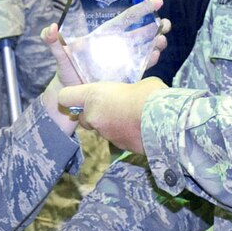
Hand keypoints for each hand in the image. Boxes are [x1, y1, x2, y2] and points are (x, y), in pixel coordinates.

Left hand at [39, 3, 171, 91]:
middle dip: (155, 27)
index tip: (158, 2)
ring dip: (155, 43)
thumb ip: (53, 42)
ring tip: (163, 42)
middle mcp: (116, 46)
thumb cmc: (65, 73)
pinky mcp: (126, 74)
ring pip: (144, 48)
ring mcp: (123, 60)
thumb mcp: (60, 56)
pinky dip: (150, 60)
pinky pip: (141, 65)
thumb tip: (50, 28)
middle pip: (140, 32)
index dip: (141, 10)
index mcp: (104, 37)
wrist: (71, 95)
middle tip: (166, 24)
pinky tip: (156, 57)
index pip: (125, 19)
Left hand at [53, 78, 167, 154]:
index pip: (65, 97)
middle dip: (94, 114)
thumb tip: (134, 93)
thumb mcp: (137, 83)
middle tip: (111, 106)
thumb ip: (127, 89)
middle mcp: (94, 116)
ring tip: (131, 116)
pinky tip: (140, 128)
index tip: (78, 96)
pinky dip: (125, 133)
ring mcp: (106, 134)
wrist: (165, 122)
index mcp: (94, 95)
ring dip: (112, 123)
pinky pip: (117, 138)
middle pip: (84, 118)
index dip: (70, 97)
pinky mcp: (120, 147)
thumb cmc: (150, 95)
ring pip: (102, 129)